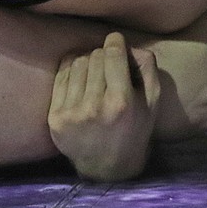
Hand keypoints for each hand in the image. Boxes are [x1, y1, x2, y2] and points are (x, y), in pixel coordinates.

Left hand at [48, 32, 160, 181]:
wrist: (107, 168)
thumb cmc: (134, 131)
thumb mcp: (152, 104)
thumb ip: (147, 72)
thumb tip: (132, 46)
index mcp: (121, 103)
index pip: (112, 55)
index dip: (115, 42)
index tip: (115, 39)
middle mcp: (94, 107)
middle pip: (94, 56)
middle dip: (103, 55)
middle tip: (109, 64)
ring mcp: (72, 112)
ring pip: (77, 63)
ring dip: (87, 62)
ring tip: (95, 74)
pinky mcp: (55, 117)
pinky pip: (61, 76)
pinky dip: (71, 71)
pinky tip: (80, 79)